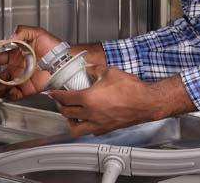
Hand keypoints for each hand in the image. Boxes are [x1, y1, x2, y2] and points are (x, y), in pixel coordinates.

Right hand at [0, 25, 61, 100]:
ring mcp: (20, 78)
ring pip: (2, 86)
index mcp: (15, 54)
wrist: (64, 60)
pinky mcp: (27, 89)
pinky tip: (6, 91)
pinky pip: (13, 94)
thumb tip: (10, 37)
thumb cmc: (53, 46)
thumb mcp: (37, 33)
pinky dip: (7, 95)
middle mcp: (16, 67)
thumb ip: (22, 31)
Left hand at [48, 65, 193, 135]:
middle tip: (61, 101)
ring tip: (71, 115)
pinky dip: (85, 127)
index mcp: (89, 99)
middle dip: (61, 107)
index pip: (65, 98)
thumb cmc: (132, 89)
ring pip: (76, 129)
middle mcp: (91, 113)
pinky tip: (88, 119)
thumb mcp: (110, 72)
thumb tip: (88, 68)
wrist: (146, 102)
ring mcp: (98, 124)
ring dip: (70, 121)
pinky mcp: (107, 129)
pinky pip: (90, 131)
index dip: (56, 95)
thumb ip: (95, 69)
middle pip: (67, 114)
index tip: (53, 92)